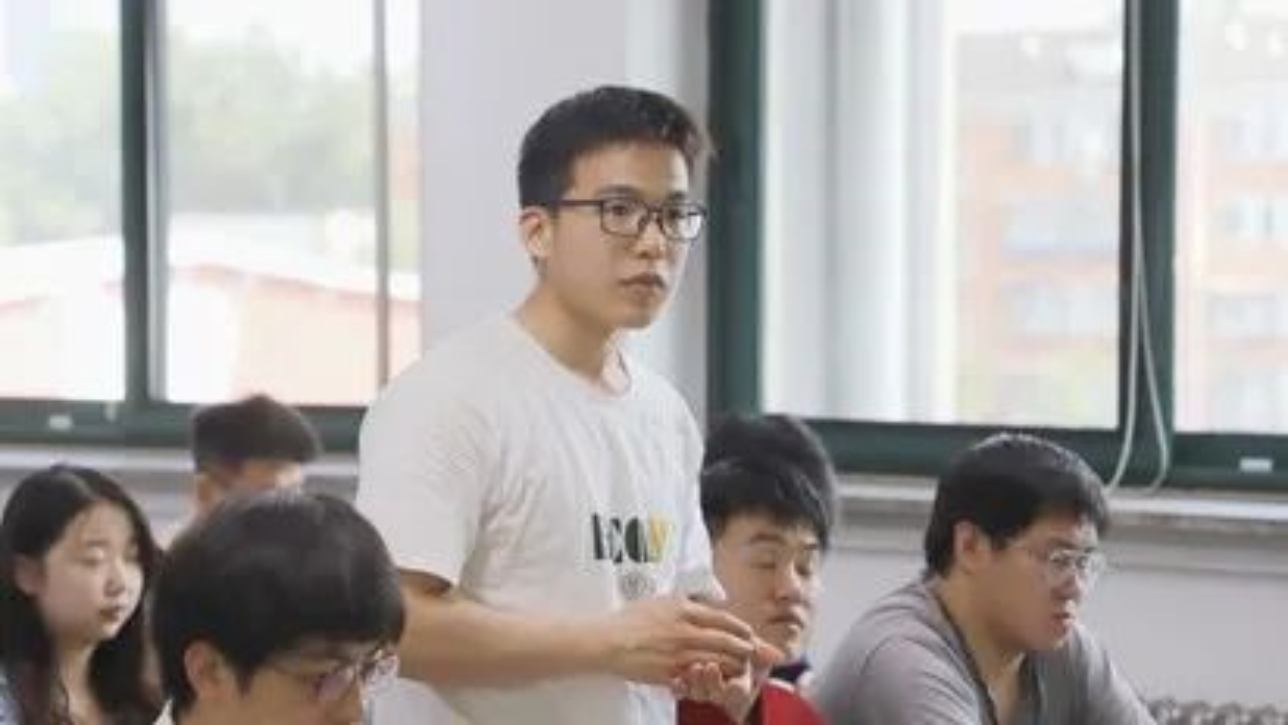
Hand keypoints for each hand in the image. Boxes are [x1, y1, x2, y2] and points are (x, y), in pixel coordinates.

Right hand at [593, 596, 758, 684]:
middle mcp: (687, 631)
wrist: (607, 641)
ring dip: (736, 665)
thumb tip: (706, 601)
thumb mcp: (661, 601)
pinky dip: (714, 678)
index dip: (742, 629)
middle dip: (749, 650)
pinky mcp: (673, 673)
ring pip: (720, 661)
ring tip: (743, 667)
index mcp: (685, 610)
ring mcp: (681, 654)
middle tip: (759, 654)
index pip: (724, 619)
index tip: (751, 634)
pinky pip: (701, 677)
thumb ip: (685, 602)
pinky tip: (718, 679)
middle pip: (729, 642)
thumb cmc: (630, 619)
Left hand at [671, 637, 784, 722]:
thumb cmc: (733, 645)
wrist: (706, 641)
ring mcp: (702, 689)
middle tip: (708, 667)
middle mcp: (721, 689)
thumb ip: (760, 650)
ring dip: (695, 683)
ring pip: (698, 694)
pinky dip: (678, 685)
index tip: (731, 681)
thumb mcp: (748, 646)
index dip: (734, 688)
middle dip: (712, 683)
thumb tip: (777, 654)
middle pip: (716, 694)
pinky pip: (681, 691)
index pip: (739, 692)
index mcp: (739, 683)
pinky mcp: (685, 685)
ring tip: (692, 667)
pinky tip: (676, 678)